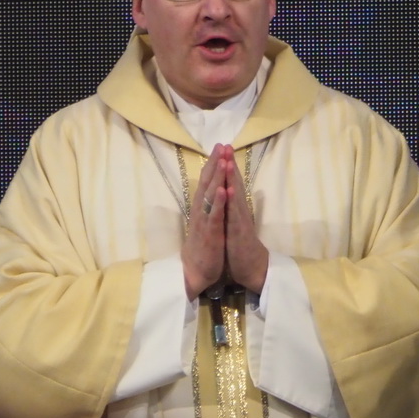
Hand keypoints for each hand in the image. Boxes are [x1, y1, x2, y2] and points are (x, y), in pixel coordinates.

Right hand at [183, 152, 226, 298]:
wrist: (195, 272)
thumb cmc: (203, 246)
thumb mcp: (207, 222)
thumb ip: (208, 206)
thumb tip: (212, 190)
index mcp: (202, 208)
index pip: (206, 181)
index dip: (212, 164)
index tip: (219, 147)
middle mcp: (201, 211)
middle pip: (206, 183)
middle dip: (214, 163)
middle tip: (220, 145)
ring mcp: (204, 221)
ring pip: (209, 195)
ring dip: (216, 178)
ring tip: (223, 160)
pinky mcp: (209, 233)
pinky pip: (214, 215)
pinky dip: (218, 202)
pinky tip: (223, 189)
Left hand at [216, 145, 268, 293]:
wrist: (251, 268)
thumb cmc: (241, 247)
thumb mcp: (234, 224)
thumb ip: (233, 209)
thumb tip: (230, 193)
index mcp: (235, 210)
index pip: (230, 184)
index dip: (226, 167)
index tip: (221, 149)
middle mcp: (239, 212)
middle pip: (234, 184)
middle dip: (229, 165)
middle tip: (225, 145)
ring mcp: (240, 221)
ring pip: (235, 196)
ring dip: (232, 178)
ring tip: (228, 161)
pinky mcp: (239, 233)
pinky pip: (234, 215)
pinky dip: (231, 202)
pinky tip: (229, 190)